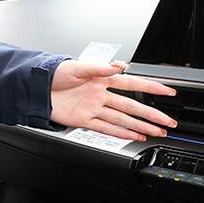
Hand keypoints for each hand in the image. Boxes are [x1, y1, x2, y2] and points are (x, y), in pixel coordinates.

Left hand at [50, 60, 177, 141]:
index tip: (168, 92)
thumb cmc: (53, 73)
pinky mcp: (84, 119)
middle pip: (132, 106)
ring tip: (157, 131)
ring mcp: (93, 108)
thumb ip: (98, 68)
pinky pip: (106, 128)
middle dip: (152, 113)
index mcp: (101, 79)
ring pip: (123, 119)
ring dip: (140, 126)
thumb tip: (118, 66)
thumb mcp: (75, 66)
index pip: (132, 84)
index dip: (151, 87)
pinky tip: (134, 136)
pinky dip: (121, 133)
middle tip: (168, 120)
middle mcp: (100, 94)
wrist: (35, 88)